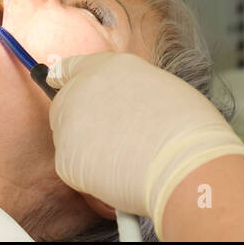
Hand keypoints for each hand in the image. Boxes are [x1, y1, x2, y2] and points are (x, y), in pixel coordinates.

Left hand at [46, 51, 243, 230]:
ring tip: (127, 159)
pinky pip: (74, 170)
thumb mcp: (160, 88)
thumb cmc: (188, 129)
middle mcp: (83, 87)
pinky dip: (91, 178)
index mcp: (109, 66)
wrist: (183, 161)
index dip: (64, 78)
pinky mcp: (65, 158)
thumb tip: (122, 107)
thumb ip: (129, 91)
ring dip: (88, 151)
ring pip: (69, 140)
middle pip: (64, 105)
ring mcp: (70, 122)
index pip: (71, 67)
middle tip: (112, 141)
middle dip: (82, 123)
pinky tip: (119, 177)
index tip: (56, 81)